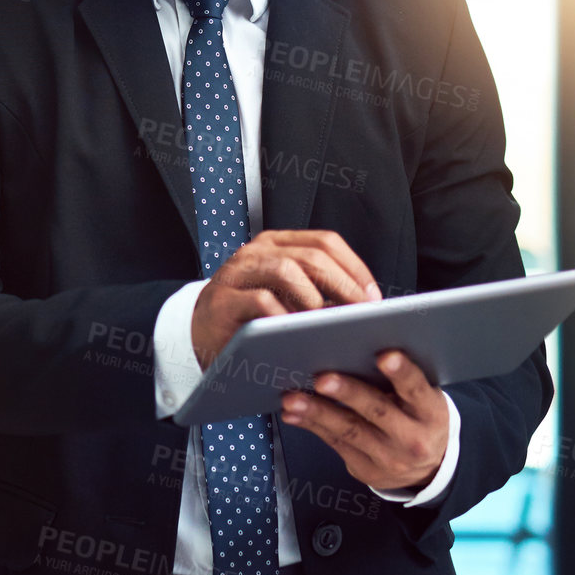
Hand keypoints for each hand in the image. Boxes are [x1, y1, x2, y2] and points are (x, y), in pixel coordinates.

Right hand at [190, 230, 380, 369]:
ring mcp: (237, 273)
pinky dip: (284, 317)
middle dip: (344, 286)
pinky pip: (261, 301)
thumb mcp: (285, 294)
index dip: (355, 268)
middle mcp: (256, 252)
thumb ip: (316, 289)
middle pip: (311, 256)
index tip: (374, 298)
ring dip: (314, 299)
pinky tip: (295, 332)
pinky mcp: (222, 300)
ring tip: (326, 323)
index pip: (325, 241)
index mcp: (276, 245)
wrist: (201, 332)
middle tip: (361, 314)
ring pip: (286, 270)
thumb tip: (365, 305)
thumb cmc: (253, 316)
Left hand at [279, 350, 449, 490]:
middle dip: (348, 393)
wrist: (428, 469)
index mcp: (431, 412)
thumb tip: (357, 345)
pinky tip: (292, 413)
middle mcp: (412, 437)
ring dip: (317, 412)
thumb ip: (400, 379)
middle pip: (377, 411)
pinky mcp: (365, 468)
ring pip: (349, 430)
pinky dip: (311, 425)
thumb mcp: (423, 399)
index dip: (402, 373)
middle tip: (322, 379)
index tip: (385, 356)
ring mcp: (388, 457)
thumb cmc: (418, 417)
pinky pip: (334, 443)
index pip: (417, 390)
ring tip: (292, 398)